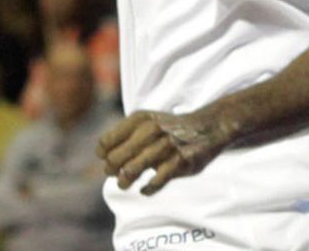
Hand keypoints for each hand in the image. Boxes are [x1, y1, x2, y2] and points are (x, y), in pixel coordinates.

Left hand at [98, 108, 233, 195]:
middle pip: (117, 156)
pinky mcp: (179, 162)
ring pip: (132, 169)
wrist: (205, 127)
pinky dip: (147, 188)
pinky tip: (144, 189)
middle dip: (111, 168)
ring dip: (124, 180)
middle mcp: (150, 130)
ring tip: (123, 184)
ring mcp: (165, 146)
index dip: (103, 152)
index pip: (108, 140)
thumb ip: (126, 134)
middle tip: (112, 174)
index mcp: (139, 119)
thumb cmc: (168, 128)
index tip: (104, 159)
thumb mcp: (146, 122)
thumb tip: (102, 154)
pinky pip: (156, 181)